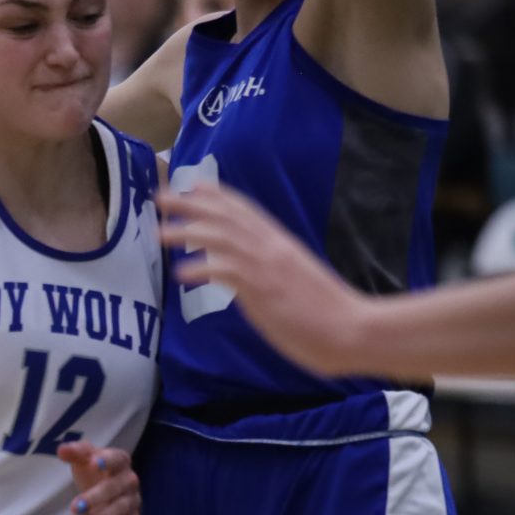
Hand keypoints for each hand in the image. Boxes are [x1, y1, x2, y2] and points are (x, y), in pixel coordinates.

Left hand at [57, 441, 139, 514]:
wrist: (106, 498)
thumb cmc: (93, 474)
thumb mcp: (83, 461)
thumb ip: (75, 453)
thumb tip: (62, 449)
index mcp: (120, 461)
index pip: (117, 458)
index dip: (107, 459)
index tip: (94, 462)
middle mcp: (130, 480)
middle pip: (116, 488)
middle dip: (95, 498)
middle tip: (75, 508)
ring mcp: (133, 501)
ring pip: (119, 510)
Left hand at [158, 180, 371, 374]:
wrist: (353, 329)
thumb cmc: (326, 314)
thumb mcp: (295, 281)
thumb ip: (271, 271)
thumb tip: (248, 275)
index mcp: (281, 245)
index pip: (247, 211)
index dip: (219, 196)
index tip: (194, 185)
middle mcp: (273, 248)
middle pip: (228, 217)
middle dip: (192, 204)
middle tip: (161, 196)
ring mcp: (268, 267)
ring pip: (222, 237)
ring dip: (189, 231)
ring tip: (162, 231)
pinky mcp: (265, 290)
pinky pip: (228, 272)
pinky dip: (203, 268)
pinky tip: (182, 272)